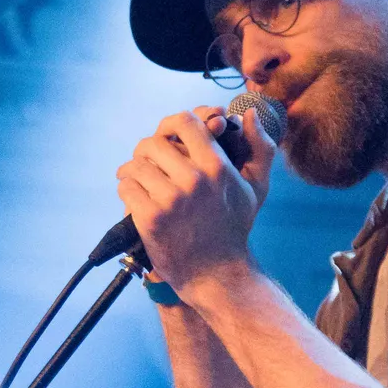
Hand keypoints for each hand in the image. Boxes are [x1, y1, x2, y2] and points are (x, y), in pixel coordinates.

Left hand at [115, 104, 275, 297]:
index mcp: (217, 166)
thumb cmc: (234, 228)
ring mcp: (171, 199)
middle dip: (146, 151)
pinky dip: (127, 190)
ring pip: (135, 165)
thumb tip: (248, 114)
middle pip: (152, 143)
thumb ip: (260, 148)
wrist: (217, 274)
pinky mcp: (150, 218)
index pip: (185, 122)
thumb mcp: (255, 187)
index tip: (167, 135)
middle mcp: (194, 180)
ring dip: (133, 172)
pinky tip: (136, 199)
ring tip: (138, 181)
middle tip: (147, 162)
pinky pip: (126, 187)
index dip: (170, 123)